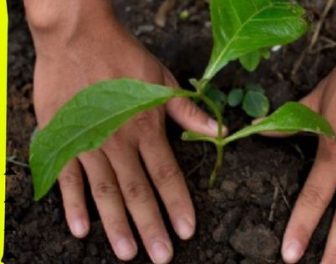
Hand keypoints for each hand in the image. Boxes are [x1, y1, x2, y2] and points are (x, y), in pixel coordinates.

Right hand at [26, 2, 220, 262]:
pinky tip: (81, 229)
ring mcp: (89, 143)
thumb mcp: (163, 80)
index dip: (178, 205)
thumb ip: (188, 111)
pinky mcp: (63, 140)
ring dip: (116, 224)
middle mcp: (120, 143)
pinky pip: (69, 177)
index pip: (167, 176)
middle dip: (151, 226)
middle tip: (160, 256)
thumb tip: (219, 130)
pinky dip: (74, 204)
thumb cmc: (124, 57)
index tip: (187, 231)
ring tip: (128, 252)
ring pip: (106, 192)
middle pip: (138, 192)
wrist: (78, 37)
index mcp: (147, 129)